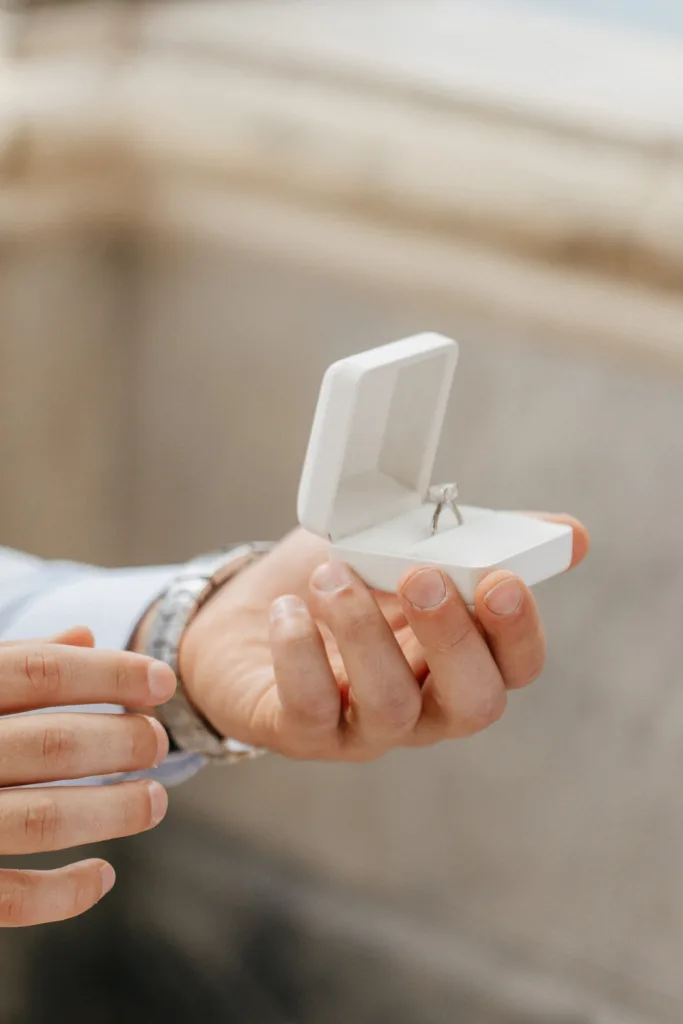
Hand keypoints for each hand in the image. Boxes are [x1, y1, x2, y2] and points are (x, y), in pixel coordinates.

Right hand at [0, 628, 175, 926]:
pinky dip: (64, 893)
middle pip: (52, 744)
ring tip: (153, 801)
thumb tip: (84, 637)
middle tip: (158, 742)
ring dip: (112, 812)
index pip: (44, 672)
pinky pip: (8, 898)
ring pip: (42, 818)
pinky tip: (104, 875)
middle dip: (121, 742)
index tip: (163, 681)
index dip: (113, 674)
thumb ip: (12, 660)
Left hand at [179, 517, 587, 760]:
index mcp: (455, 659)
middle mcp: (422, 705)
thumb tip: (569, 536)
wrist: (240, 615)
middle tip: (421, 576)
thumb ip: (470, 540)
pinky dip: (300, 653)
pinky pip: (311, 708)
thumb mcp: (397, 546)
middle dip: (454, 639)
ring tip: (331, 576)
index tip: (500, 579)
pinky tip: (289, 611)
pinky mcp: (300, 731)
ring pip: (392, 707)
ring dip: (364, 631)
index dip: (518, 631)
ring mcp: (362, 727)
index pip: (514, 667)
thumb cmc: (332, 580)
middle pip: (472, 703)